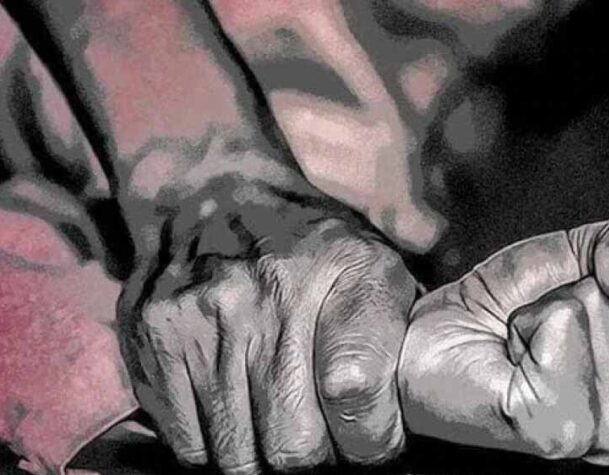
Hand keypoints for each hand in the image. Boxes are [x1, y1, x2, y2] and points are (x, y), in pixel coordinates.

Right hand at [118, 217, 415, 473]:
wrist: (216, 195)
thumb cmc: (310, 244)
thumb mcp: (374, 263)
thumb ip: (400, 331)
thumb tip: (419, 406)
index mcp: (346, 271)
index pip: (358, 393)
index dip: (370, 441)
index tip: (369, 442)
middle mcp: (270, 293)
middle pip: (296, 445)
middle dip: (317, 459)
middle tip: (321, 439)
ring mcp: (203, 318)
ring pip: (239, 456)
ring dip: (265, 458)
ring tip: (279, 427)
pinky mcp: (154, 340)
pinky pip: (189, 444)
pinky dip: (217, 449)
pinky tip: (237, 418)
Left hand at [398, 209, 608, 471]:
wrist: (443, 332)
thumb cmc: (513, 301)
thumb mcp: (584, 251)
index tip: (604, 295)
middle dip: (596, 290)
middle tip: (556, 323)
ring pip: (608, 316)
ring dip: (556, 309)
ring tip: (534, 342)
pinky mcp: (559, 431)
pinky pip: (564, 331)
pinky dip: (530, 323)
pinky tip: (518, 355)